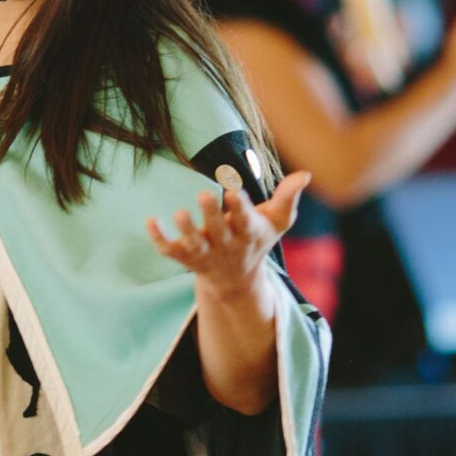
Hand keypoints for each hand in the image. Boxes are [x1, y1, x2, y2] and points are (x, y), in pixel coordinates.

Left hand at [145, 172, 310, 298]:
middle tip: (204, 194)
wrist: (237, 281)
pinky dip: (159, 239)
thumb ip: (288, 197)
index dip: (240, 208)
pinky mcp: (187, 258)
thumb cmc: (257, 240)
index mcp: (247, 233)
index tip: (236, 192)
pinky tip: (150, 221)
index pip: (245, 221)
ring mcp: (205, 253)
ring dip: (186, 231)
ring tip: (179, 214)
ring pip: (193, 245)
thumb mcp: (277, 221)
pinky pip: (170, 252)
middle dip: (211, 215)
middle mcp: (226, 245)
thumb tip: (305, 174)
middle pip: (217, 232)